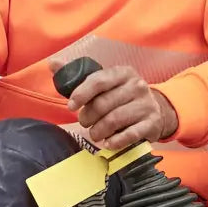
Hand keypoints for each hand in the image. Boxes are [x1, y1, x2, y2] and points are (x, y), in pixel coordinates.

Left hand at [62, 64, 177, 149]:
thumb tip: (52, 63)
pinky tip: (108, 143)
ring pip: (114, 120)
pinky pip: (129, 135)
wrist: (155, 110)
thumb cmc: (120, 97)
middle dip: (88, 117)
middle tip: (84, 123)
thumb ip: (78, 76)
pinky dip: (115, 141)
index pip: (98, 80)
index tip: (70, 106)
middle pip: (103, 104)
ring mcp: (146, 104)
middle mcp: (137, 86)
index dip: (81, 94)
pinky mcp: (152, 123)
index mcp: (122, 73)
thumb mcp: (103, 84)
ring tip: (95, 134)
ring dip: (98, 131)